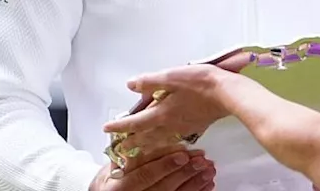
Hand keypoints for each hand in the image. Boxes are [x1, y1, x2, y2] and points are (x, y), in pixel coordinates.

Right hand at [89, 148, 214, 190]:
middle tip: (201, 160)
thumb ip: (128, 155)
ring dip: (195, 183)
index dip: (164, 165)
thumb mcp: (111, 167)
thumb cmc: (110, 180)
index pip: (144, 176)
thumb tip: (145, 134)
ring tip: (209, 171)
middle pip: (163, 188)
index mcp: (119, 187)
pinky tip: (207, 185)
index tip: (182, 155)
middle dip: (185, 173)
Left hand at [104, 56, 254, 159]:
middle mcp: (170, 124)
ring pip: (159, 139)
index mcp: (162, 113)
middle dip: (131, 142)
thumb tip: (132, 84)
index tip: (107, 130)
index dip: (119, 126)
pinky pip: (173, 137)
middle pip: (146, 137)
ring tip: (139, 146)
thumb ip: (149, 82)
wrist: (228, 94)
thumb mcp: (171, 76)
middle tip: (120, 147)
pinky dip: (163, 139)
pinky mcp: (195, 126)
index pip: (134, 123)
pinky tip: (165, 136)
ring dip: (146, 143)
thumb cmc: (202, 83)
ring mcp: (183, 127)